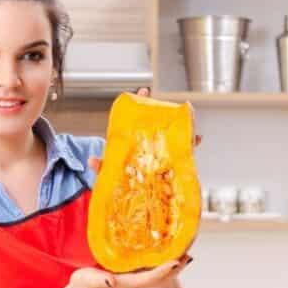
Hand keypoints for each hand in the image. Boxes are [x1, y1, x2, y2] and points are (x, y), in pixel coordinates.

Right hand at [67, 255, 191, 287]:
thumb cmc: (84, 285)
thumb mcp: (88, 279)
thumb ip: (99, 279)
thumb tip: (111, 281)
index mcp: (128, 283)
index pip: (152, 278)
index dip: (165, 270)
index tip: (177, 261)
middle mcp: (135, 283)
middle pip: (161, 277)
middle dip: (175, 268)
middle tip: (189, 255)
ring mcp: (135, 281)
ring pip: (159, 274)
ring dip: (172, 266)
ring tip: (183, 253)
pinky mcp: (132, 276)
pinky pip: (152, 271)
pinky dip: (162, 264)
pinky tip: (165, 254)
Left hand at [87, 87, 201, 173]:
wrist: (125, 194)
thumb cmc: (116, 179)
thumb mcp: (108, 172)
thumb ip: (102, 166)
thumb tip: (92, 161)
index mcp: (132, 140)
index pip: (137, 117)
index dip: (140, 103)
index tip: (144, 92)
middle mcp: (147, 143)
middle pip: (157, 124)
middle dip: (166, 114)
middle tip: (172, 105)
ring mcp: (158, 153)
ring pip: (172, 137)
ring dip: (183, 130)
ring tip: (190, 125)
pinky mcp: (168, 164)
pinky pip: (180, 154)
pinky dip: (188, 147)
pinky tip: (196, 140)